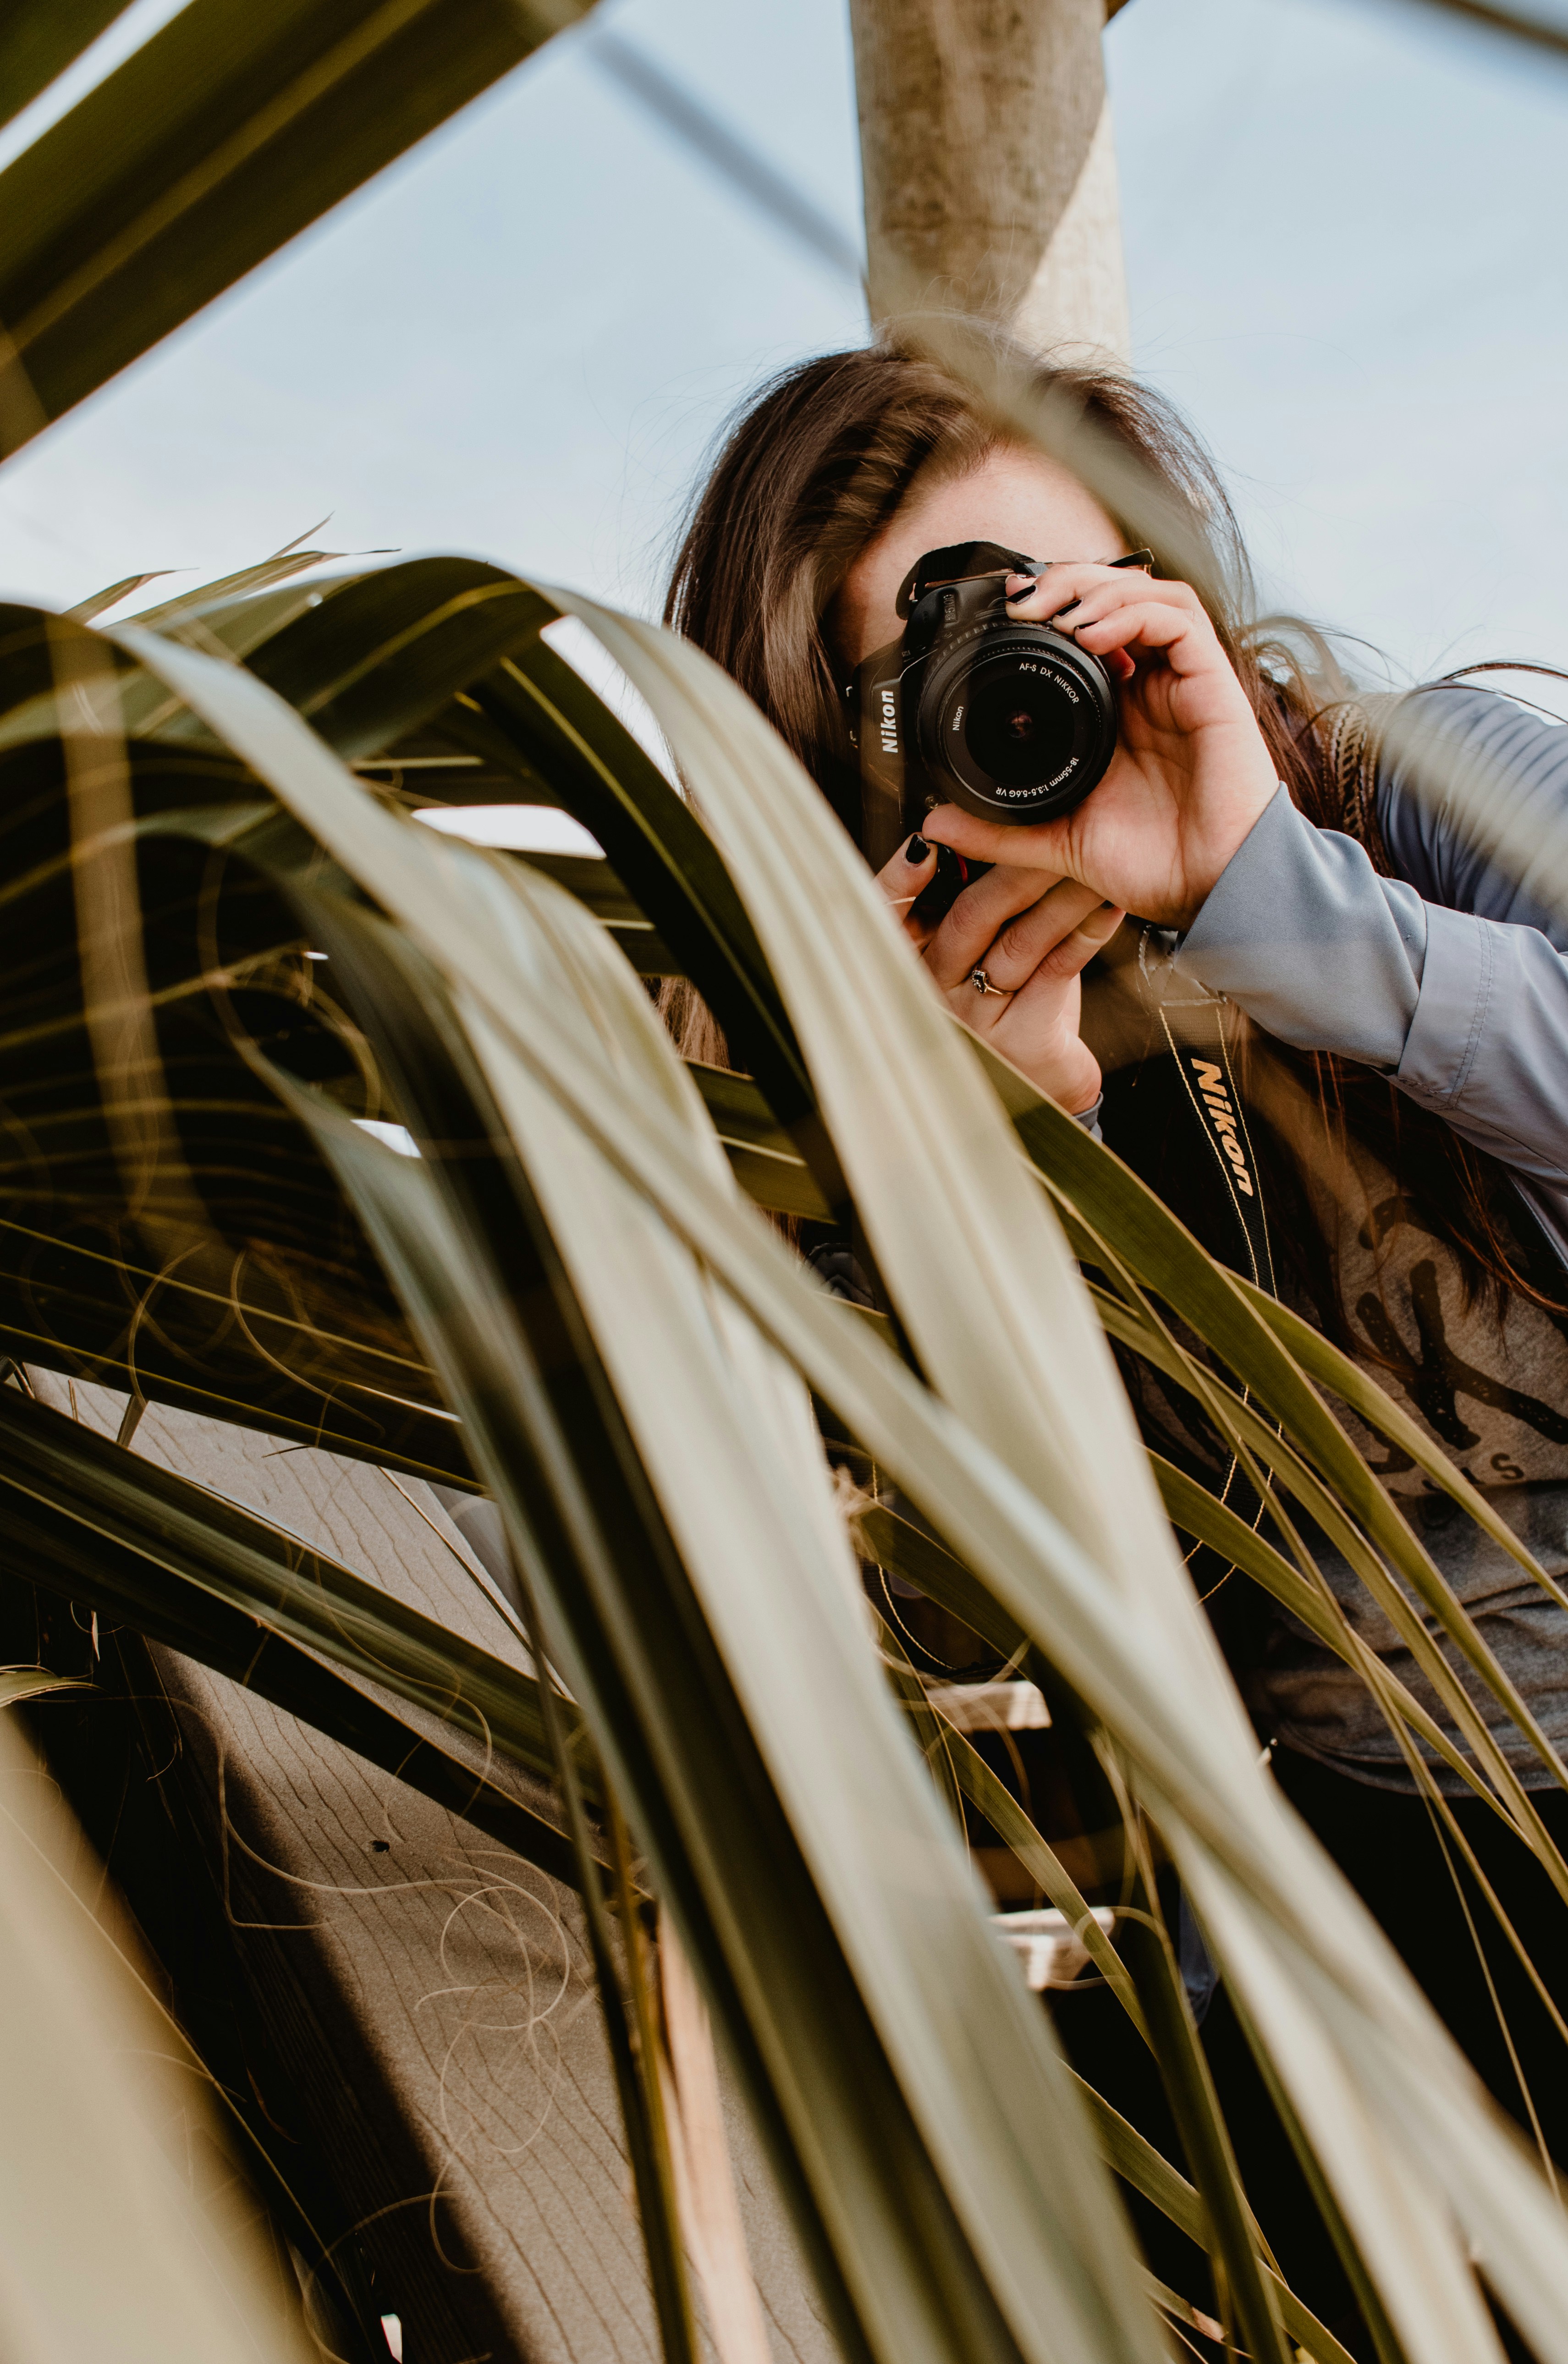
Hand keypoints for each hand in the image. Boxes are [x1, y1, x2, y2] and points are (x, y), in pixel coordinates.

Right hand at [876, 834, 1123, 1111]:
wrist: (1044, 1094)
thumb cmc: (1008, 1012)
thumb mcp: (975, 959)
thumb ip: (967, 908)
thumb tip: (980, 836)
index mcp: (913, 971)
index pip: (889, 919)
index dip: (901, 880)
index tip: (925, 843)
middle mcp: (936, 998)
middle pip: (964, 918)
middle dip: (1006, 867)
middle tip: (1041, 827)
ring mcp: (977, 1022)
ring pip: (1016, 939)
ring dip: (1057, 891)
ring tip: (1088, 857)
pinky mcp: (1023, 1040)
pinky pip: (1057, 969)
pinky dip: (1085, 931)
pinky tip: (1105, 905)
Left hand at [920, 564, 1278, 930]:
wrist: (1212, 889)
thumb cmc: (1155, 866)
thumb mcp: (1058, 843)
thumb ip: (1000, 831)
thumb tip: (935, 822)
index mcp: (1120, 714)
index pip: (1088, 631)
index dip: (1051, 610)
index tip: (1006, 615)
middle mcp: (1153, 689)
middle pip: (1115, 598)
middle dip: (1066, 584)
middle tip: (1021, 600)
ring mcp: (1184, 683)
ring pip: (1147, 595)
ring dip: (1096, 589)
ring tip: (1053, 611)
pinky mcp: (1214, 684)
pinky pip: (1178, 619)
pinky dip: (1132, 613)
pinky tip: (1094, 633)